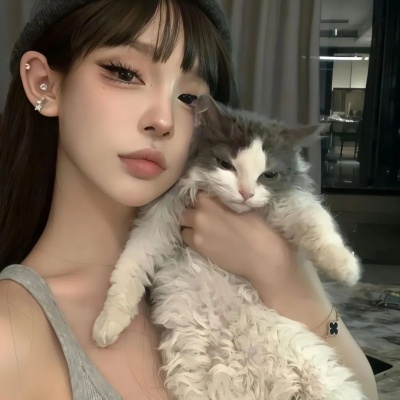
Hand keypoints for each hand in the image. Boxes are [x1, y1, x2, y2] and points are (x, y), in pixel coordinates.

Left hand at [180, 193, 296, 290]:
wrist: (262, 257)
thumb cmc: (258, 229)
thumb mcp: (241, 206)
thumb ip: (222, 201)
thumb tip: (215, 199)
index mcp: (211, 201)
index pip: (197, 193)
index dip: (202, 198)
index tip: (208, 201)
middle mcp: (200, 214)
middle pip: (186, 208)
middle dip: (193, 210)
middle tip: (205, 215)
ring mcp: (197, 232)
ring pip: (182, 222)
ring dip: (190, 223)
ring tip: (202, 227)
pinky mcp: (197, 247)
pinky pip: (186, 237)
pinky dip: (191, 235)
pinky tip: (203, 238)